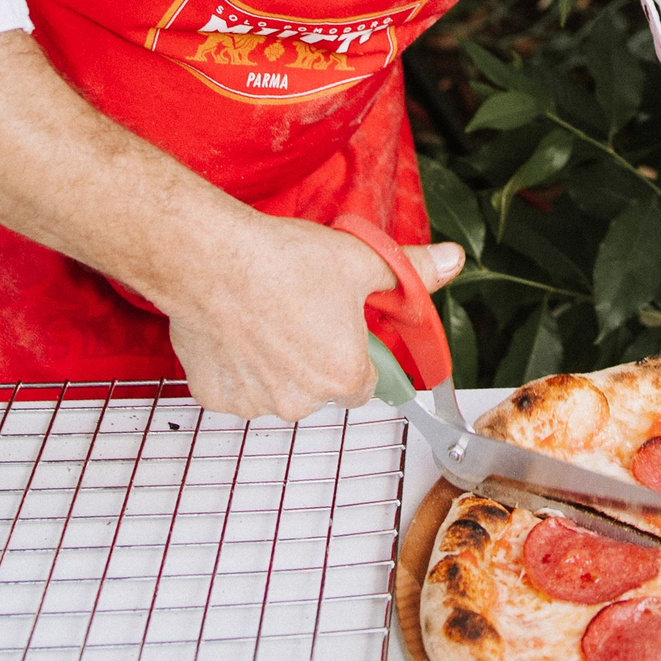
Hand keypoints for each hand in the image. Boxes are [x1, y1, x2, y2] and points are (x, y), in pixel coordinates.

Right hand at [162, 218, 463, 420]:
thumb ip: (411, 270)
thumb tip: (452, 260)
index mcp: (344, 377)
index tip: (338, 326)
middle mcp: (301, 401)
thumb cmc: (281, 260)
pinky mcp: (216, 397)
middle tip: (298, 312)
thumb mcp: (361, 259)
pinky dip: (236, 367)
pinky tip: (235, 330)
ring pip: (276, 390)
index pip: (365, 384)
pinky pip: (236, 388)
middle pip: (319, 389)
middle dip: (312, 359)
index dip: (354, 351)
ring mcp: (255, 403)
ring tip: (263, 316)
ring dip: (273, 365)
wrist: (209, 257)